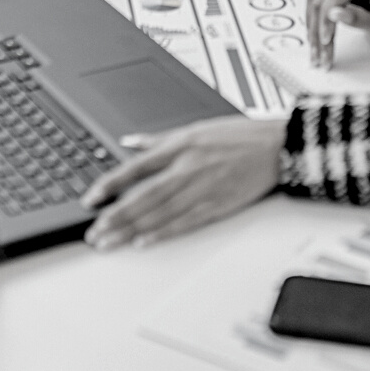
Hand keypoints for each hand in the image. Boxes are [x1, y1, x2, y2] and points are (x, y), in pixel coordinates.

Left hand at [82, 116, 286, 247]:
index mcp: (181, 145)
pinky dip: (163, 232)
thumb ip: (159, 139)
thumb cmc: (241, 137)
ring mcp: (203, 188)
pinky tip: (144, 241)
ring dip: (131, 229)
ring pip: (160, 212)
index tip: (91, 199)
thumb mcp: (196, 128)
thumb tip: (129, 142)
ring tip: (110, 242)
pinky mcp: (218, 205)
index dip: (110, 184)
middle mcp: (188, 167)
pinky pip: (185, 222)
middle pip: (144, 196)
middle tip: (94, 232)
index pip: (136, 167)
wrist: (277, 147)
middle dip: (115, 216)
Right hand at [306, 0, 369, 68]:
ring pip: (314, 1)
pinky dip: (312, 21)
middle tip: (321, 55)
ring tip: (316, 51)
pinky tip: (314, 37)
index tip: (325, 39)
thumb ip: (361, 18)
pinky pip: (313, 1)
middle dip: (318, 31)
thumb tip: (335, 14)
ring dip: (312, 29)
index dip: (328, 18)